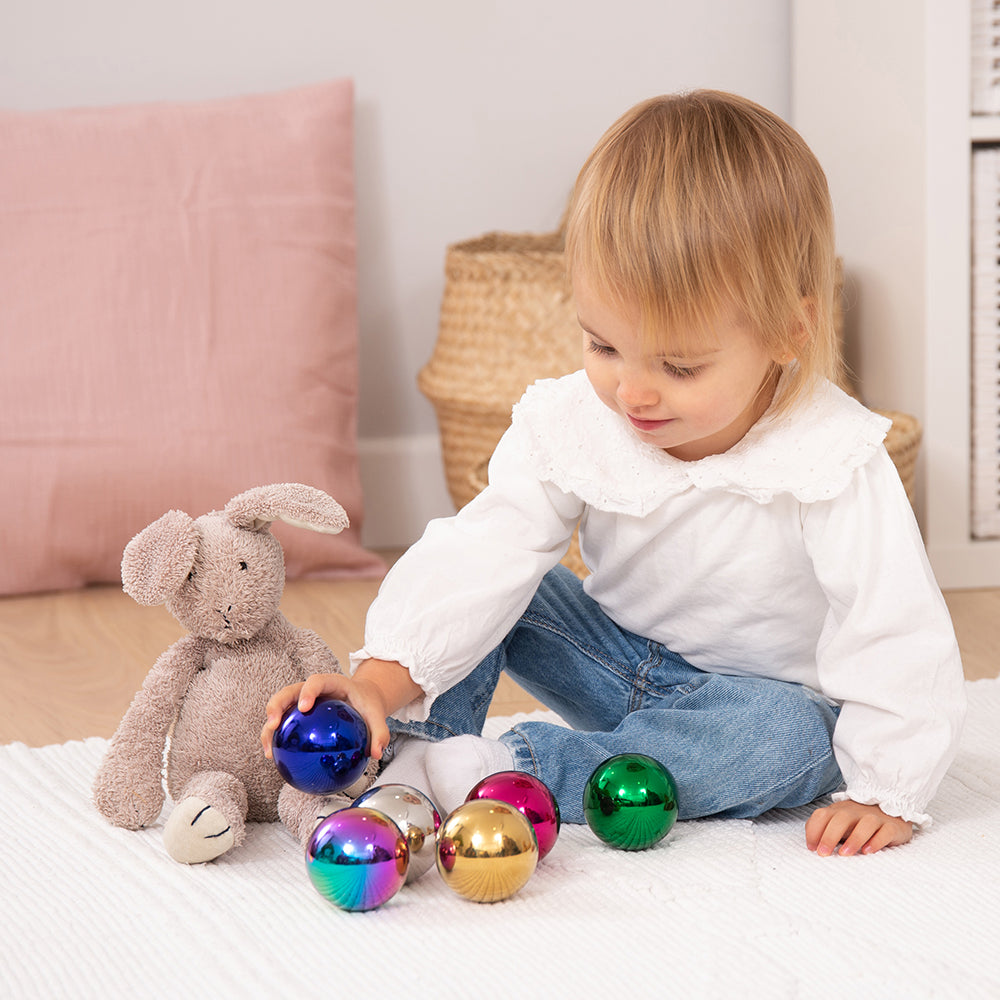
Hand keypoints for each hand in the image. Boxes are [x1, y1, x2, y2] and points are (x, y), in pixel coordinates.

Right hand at [260, 660, 422, 761]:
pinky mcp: (297, 714)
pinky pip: (284, 724)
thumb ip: (380, 732)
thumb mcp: (376, 715)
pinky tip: (273, 757)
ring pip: (280, 708)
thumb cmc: (367, 705)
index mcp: (331, 682)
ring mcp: (301, 700)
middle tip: (273, 724)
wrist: (363, 700)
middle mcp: (312, 689)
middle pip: (289, 692)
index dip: (307, 691)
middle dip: (277, 705)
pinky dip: (275, 738)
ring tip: (268, 749)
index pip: (316, 681)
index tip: (303, 707)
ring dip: (269, 726)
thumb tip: (377, 753)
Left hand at [805, 799, 912, 856]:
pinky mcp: (892, 827)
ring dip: (854, 839)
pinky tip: (867, 852)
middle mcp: (856, 812)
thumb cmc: (858, 822)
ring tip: (845, 854)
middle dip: (829, 836)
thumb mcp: (838, 823)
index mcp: (839, 811)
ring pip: (865, 823)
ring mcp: (875, 818)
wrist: (891, 811)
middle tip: (823, 854)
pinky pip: (886, 832)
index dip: (814, 831)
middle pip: (841, 818)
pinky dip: (876, 841)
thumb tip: (812, 844)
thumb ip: (823, 829)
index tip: (811, 848)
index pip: (822, 815)